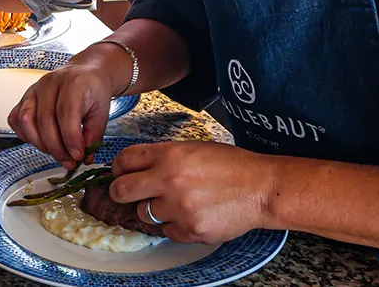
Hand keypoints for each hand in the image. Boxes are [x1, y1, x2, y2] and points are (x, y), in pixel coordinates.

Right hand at [8, 57, 118, 169]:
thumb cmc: (93, 90)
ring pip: (26, 120)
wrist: (85, 71)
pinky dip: (25, 136)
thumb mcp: (102, 111)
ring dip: (40, 144)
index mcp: (72, 83)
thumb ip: (94, 134)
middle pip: (45, 120)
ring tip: (57, 153)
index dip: (70, 139)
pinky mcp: (24, 97)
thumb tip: (84, 157)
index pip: (66, 114)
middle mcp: (49, 84)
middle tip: (69, 162)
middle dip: (56, 148)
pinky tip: (41, 142)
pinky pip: (15, 119)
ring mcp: (33, 89)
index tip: (78, 156)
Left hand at [109, 141, 276, 244]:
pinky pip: (166, 231)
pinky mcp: (189, 230)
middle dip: (120, 191)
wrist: (260, 188)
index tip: (120, 172)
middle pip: (122, 190)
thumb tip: (136, 167)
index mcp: (169, 155)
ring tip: (174, 202)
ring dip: (152, 209)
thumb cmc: (231, 165)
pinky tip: (190, 214)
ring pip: (144, 214)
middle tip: (126, 193)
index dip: (118, 167)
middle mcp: (169, 180)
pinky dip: (174, 225)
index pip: (125, 160)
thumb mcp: (193, 148)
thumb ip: (164, 156)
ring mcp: (178, 208)